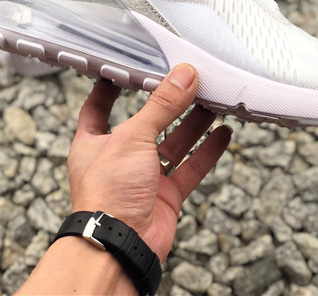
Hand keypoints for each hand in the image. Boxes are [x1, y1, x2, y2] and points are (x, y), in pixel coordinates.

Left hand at [67, 64, 231, 261]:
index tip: (127, 70)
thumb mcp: (133, 137)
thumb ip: (161, 106)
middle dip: (167, 103)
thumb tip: (183, 77)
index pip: (99, 106)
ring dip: (192, 123)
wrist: (120, 247)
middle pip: (146, 122)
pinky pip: (190, 168)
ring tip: (210, 101)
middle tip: (187, 83)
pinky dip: (207, 151)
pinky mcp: (165, 195)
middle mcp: (119, 158)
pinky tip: (222, 135)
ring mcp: (143, 177)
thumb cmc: (107, 195)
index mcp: (94, 141)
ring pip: (172, 143)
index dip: (112, 87)